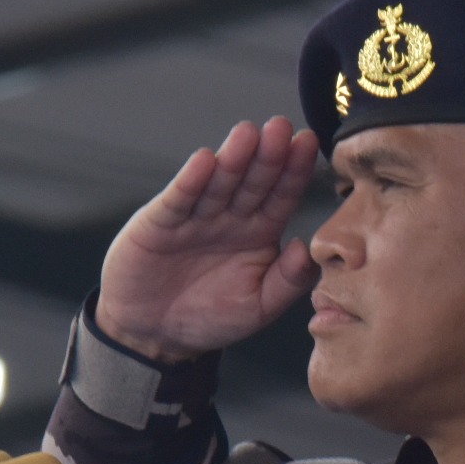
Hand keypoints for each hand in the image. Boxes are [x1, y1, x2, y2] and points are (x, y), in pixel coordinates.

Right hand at [97, 117, 321, 361]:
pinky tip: (205, 161)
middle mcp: (231, 217)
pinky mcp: (161, 223)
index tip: (309, 144)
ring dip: (233, 159)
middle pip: (253, 181)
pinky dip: (191, 181)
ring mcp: (196, 216)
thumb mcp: (259, 307)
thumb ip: (288, 281)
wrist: (155, 334)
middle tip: (281, 128)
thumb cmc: (211, 318)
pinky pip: (179, 200)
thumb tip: (307, 248)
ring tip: (248, 134)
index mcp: (260, 232)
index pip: (282, 195)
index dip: (295, 171)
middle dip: (268, 155)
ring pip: (218, 183)